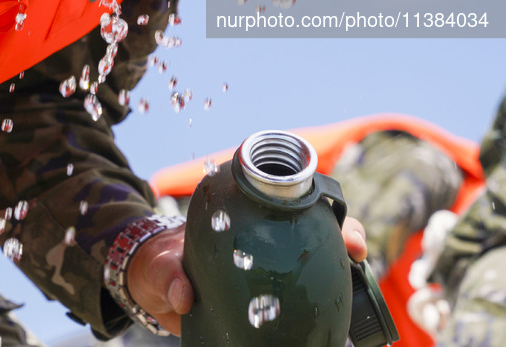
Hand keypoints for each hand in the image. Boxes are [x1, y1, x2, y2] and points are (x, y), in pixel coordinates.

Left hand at [126, 216, 367, 335]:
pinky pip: (303, 295)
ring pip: (317, 257)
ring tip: (359, 276)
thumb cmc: (159, 266)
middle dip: (342, 229)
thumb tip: (183, 295)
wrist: (153, 293)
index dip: (316, 198)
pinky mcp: (270, 296)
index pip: (285, 197)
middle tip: (354, 247)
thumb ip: (169, 276)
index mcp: (240, 216)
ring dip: (342, 264)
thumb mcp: (160, 267)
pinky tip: (340, 314)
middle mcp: (263, 236)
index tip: (333, 211)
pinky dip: (325, 300)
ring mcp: (270, 265)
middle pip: (313, 224)